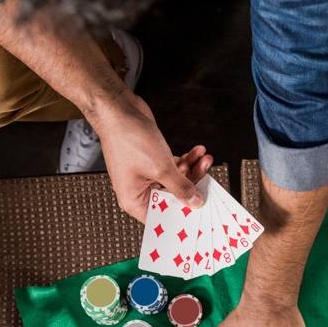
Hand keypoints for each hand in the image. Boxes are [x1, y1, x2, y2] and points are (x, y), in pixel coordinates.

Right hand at [92, 96, 212, 220]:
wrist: (118, 109)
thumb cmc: (128, 138)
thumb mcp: (161, 168)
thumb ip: (180, 187)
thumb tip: (195, 202)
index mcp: (133, 200)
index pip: (162, 217)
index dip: (182, 214)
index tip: (202, 210)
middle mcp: (138, 190)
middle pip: (172, 197)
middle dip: (192, 185)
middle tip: (209, 179)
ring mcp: (145, 175)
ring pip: (175, 179)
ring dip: (192, 169)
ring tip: (205, 159)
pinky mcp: (152, 161)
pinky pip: (173, 166)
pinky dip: (186, 159)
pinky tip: (197, 152)